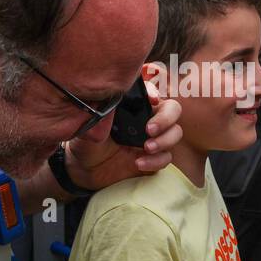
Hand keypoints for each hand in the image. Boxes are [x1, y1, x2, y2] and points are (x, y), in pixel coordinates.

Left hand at [65, 76, 183, 188]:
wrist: (85, 169)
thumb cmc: (87, 141)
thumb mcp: (89, 125)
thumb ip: (102, 114)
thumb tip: (110, 102)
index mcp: (133, 105)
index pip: (151, 91)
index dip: (154, 92)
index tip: (152, 100)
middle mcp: (147, 118)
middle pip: (173, 109)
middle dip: (166, 118)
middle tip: (149, 130)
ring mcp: (153, 138)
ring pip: (175, 133)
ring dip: (165, 140)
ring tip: (146, 148)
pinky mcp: (154, 158)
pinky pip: (167, 157)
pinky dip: (156, 161)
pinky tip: (138, 164)